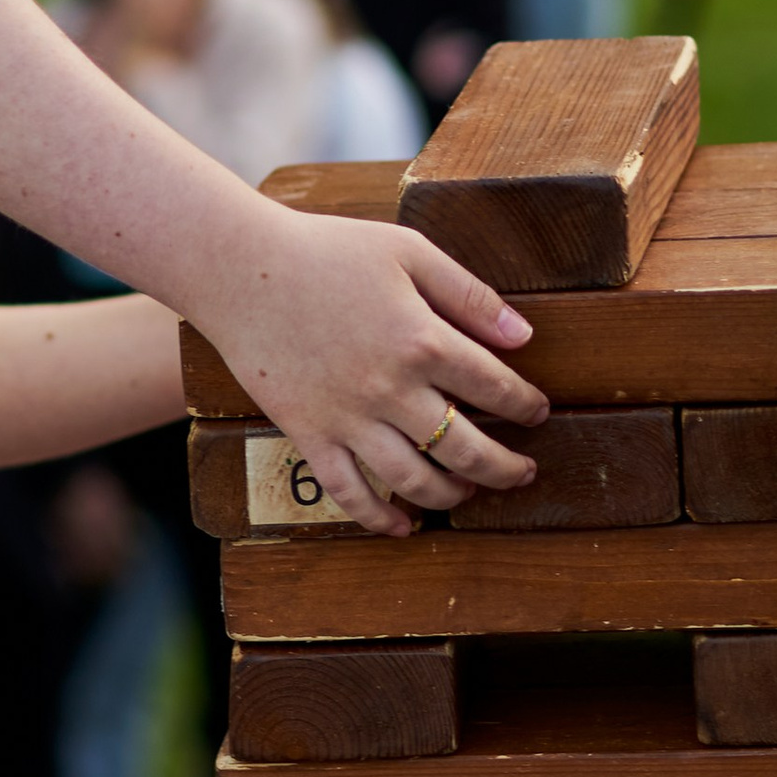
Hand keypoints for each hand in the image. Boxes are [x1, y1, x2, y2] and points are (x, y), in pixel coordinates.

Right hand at [187, 201, 549, 539]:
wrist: (239, 269)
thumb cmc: (327, 250)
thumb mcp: (408, 250)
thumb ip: (469, 293)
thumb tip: (524, 334)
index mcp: (422, 339)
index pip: (495, 387)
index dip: (526, 405)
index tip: (537, 411)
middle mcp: (391, 389)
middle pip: (466, 448)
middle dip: (505, 467)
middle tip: (524, 473)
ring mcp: (348, 418)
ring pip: (415, 480)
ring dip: (453, 494)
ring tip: (470, 492)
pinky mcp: (309, 434)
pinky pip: (348, 491)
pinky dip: (379, 517)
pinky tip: (403, 526)